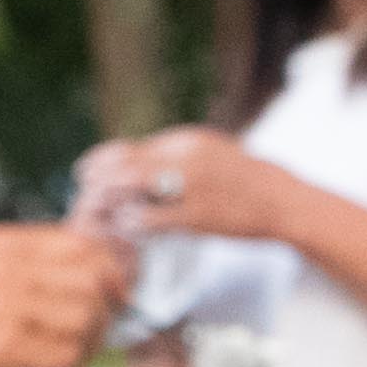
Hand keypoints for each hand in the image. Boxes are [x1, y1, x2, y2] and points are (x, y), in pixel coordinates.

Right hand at [0, 224, 127, 366]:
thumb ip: (30, 268)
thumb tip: (97, 274)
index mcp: (1, 244)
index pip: (81, 243)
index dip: (110, 272)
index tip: (115, 296)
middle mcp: (6, 266)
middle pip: (92, 281)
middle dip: (103, 316)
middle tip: (87, 339)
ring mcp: (6, 304)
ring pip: (85, 318)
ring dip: (84, 347)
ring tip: (58, 360)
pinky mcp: (5, 345)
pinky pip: (66, 354)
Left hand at [73, 127, 296, 243]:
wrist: (282, 200)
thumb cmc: (245, 180)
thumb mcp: (211, 152)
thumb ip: (178, 153)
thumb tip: (142, 158)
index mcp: (188, 140)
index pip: (134, 147)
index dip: (104, 159)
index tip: (86, 169)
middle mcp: (186, 157)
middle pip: (127, 162)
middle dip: (99, 177)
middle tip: (83, 190)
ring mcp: (192, 186)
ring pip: (135, 185)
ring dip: (111, 198)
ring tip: (97, 209)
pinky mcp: (199, 216)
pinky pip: (155, 218)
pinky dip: (134, 222)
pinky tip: (125, 226)